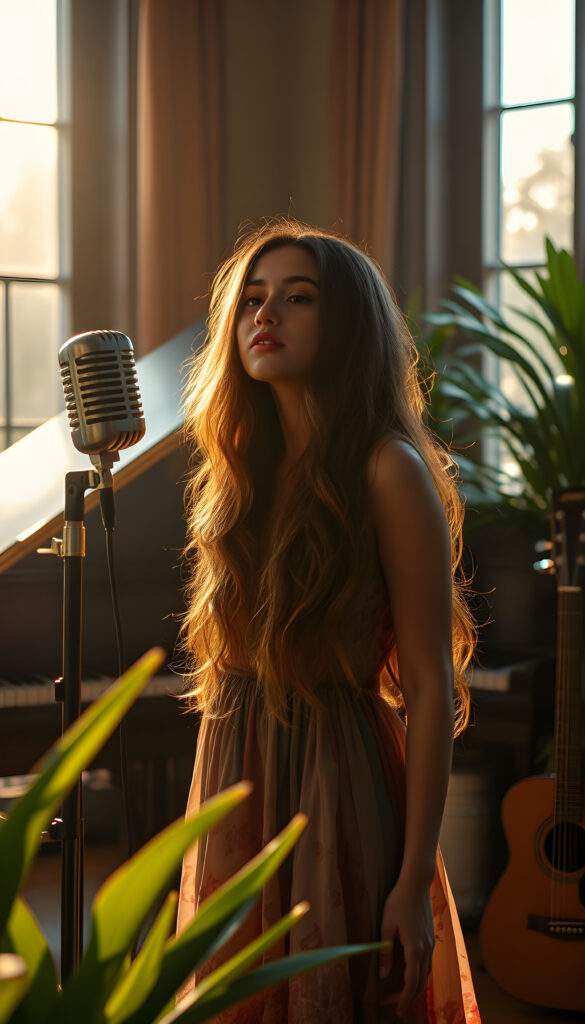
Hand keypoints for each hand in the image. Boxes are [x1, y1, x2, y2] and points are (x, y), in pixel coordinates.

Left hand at [378, 879, 433, 1016]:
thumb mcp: (387, 925)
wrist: (417, 884)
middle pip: (420, 983)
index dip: (404, 999)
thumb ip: (385, 951)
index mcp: (416, 948)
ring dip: (413, 987)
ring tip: (398, 993)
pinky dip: (418, 975)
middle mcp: (427, 949)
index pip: (412, 982)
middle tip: (392, 1005)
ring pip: (425, 974)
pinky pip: (426, 964)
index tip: (397, 1011)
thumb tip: (383, 975)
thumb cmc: (399, 901)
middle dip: (407, 997)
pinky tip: (407, 974)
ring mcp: (431, 944)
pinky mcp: (430, 939)